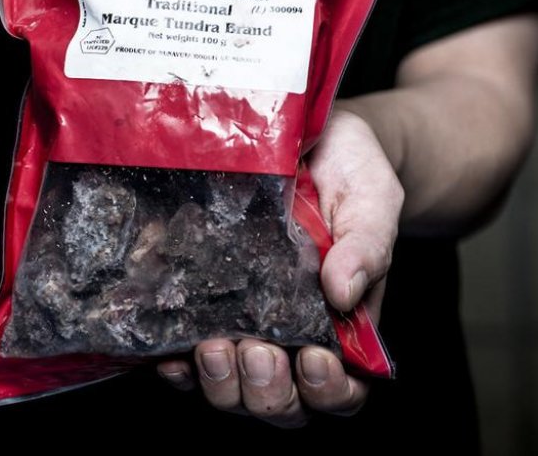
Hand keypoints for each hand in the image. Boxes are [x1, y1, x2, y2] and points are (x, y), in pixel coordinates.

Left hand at [156, 108, 401, 426]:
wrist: (305, 135)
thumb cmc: (349, 170)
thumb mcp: (371, 197)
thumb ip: (367, 243)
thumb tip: (343, 292)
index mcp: (342, 326)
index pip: (341, 390)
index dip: (329, 392)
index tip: (314, 359)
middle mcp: (289, 335)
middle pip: (280, 403)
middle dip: (267, 391)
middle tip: (258, 351)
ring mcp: (239, 323)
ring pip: (228, 389)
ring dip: (220, 383)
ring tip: (214, 347)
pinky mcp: (198, 302)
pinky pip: (179, 354)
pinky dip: (173, 364)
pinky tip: (166, 351)